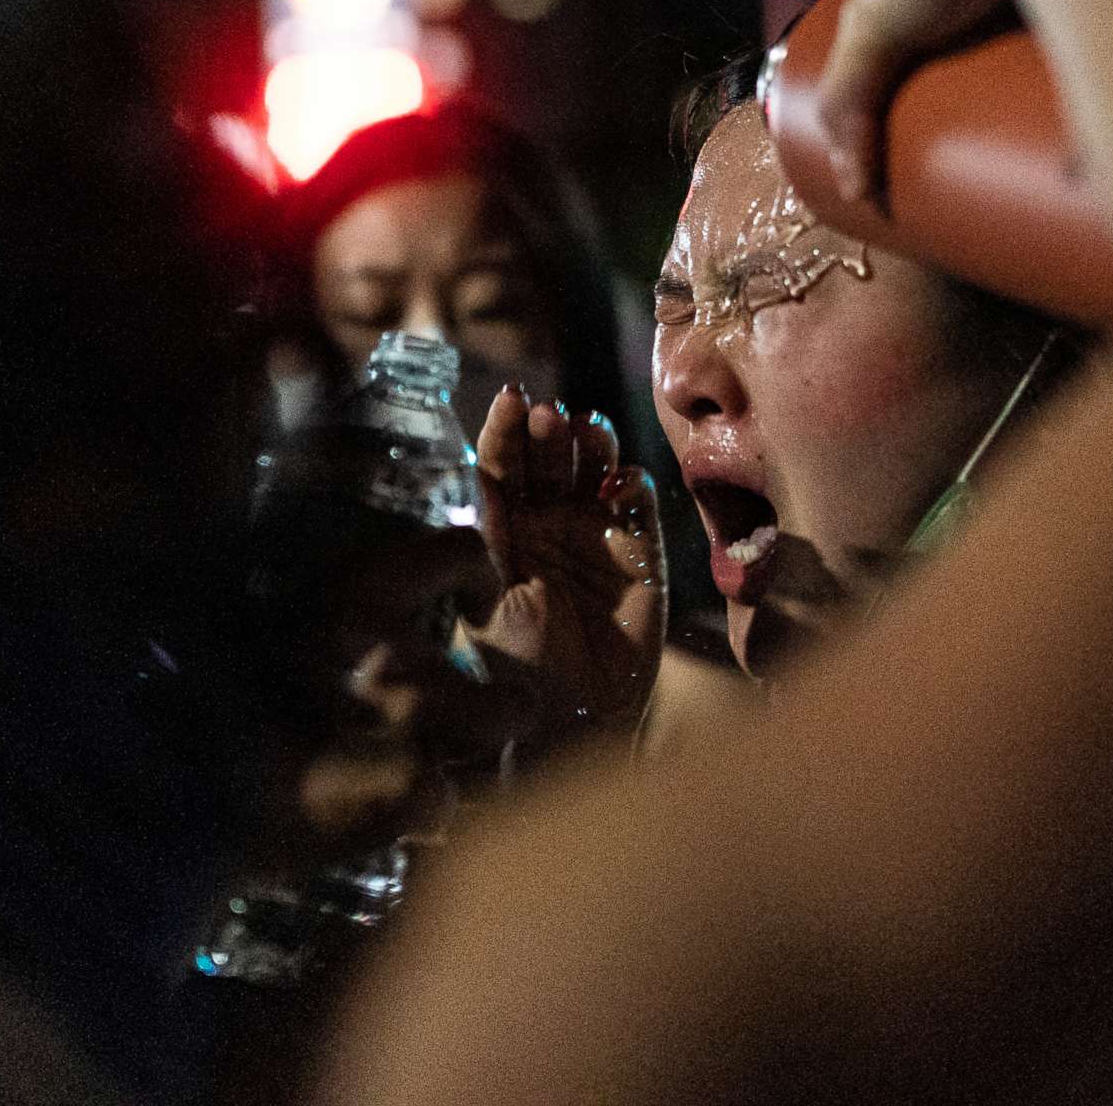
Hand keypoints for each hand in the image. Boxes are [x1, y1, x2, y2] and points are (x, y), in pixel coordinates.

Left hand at [471, 387, 664, 746]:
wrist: (572, 714)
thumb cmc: (515, 663)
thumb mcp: (481, 598)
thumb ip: (480, 537)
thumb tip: (473, 471)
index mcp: (502, 527)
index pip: (502, 465)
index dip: (506, 430)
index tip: (511, 398)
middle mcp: (547, 520)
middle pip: (549, 457)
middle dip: (549, 432)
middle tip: (550, 416)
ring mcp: (594, 531)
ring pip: (594, 467)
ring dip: (592, 444)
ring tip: (586, 429)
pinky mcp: (639, 549)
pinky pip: (638, 502)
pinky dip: (631, 485)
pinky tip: (618, 484)